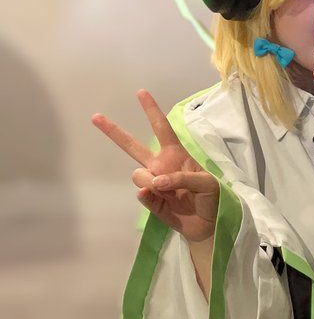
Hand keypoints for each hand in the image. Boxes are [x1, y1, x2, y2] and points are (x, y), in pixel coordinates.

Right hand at [91, 89, 219, 241]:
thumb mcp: (207, 183)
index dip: (152, 111)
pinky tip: (160, 199)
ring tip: (166, 190)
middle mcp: (160, 166)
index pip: (162, 128)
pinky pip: (141, 195)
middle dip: (114, 131)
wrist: (210, 225)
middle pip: (133, 146)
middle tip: (96, 116)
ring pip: (137, 175)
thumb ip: (182, 177)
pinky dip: (148, 196)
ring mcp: (154, 184)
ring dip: (148, 181)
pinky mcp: (151, 202)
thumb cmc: (213, 198)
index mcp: (176, 155)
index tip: (141, 93)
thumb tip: (155, 182)